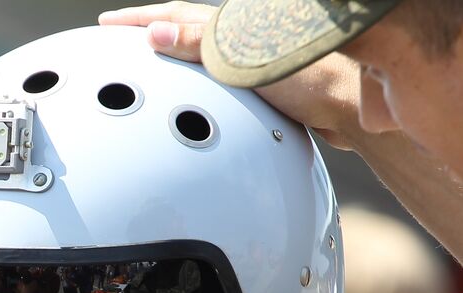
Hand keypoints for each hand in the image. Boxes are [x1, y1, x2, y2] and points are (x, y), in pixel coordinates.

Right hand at [97, 3, 363, 146]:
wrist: (354, 107)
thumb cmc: (311, 78)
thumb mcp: (245, 59)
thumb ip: (200, 45)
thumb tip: (156, 32)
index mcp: (235, 26)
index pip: (178, 16)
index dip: (140, 19)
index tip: (108, 23)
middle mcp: (244, 39)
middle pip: (187, 32)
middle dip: (152, 34)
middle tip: (119, 42)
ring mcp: (254, 61)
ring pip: (202, 59)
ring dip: (173, 61)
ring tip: (146, 70)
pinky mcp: (266, 85)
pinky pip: (217, 83)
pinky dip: (194, 88)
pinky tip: (189, 103)